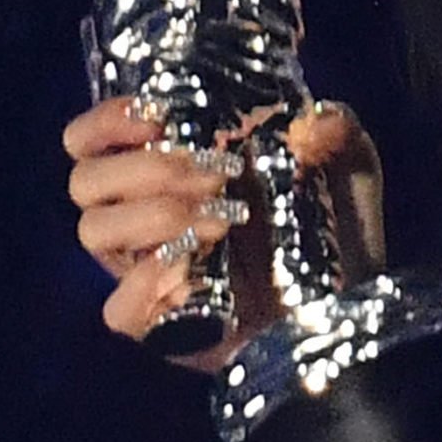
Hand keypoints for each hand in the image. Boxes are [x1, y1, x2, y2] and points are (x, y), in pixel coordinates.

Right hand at [62, 93, 384, 366]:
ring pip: (94, 231)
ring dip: (156, 214)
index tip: (160, 116)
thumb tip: (313, 119)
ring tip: (225, 218)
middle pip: (86, 180)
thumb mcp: (347, 169)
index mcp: (163, 172)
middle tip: (218, 174)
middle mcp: (140, 218)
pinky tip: (196, 267)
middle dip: (150, 167)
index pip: (89, 140)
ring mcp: (143, 272)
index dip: (108, 121)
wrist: (354, 306)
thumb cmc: (335, 231)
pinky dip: (147, 282)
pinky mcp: (157, 326)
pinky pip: (118, 308)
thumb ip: (336, 131)